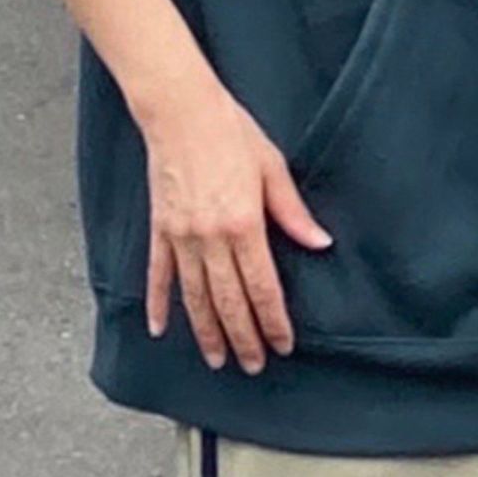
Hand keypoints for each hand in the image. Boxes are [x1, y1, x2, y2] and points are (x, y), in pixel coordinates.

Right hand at [133, 73, 332, 373]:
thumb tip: (319, 243)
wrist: (182, 111)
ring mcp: (181, 236)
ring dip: (206, 332)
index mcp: (244, 223)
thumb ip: (293, 212)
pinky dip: (158, 303)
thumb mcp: (272, 168)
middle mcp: (210, 237)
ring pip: (195, 297)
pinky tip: (160, 328)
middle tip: (251, 365)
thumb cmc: (231, 133)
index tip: (281, 345)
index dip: (273, 321)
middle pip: (228, 301)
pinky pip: (159, 274)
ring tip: (216, 359)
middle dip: (242, 338)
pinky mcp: (160, 228)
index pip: (262, 287)